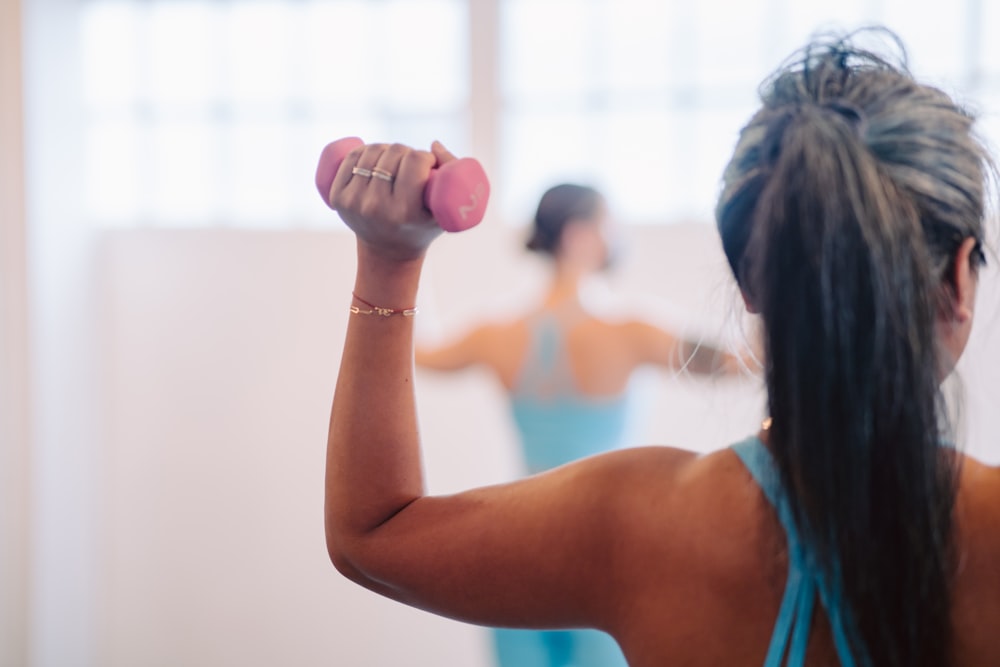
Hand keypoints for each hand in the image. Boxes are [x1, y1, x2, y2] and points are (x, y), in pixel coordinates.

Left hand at [329, 141, 455, 261]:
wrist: (387, 252)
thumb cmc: (422, 227)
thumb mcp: (445, 210)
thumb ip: (453, 173)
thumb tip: (433, 145)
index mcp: (404, 212)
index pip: (415, 160)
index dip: (426, 157)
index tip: (429, 167)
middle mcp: (375, 207)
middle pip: (395, 152)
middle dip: (407, 153)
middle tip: (412, 166)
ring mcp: (354, 202)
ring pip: (373, 150)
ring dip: (387, 149)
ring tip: (395, 162)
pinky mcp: (338, 198)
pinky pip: (351, 157)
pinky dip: (364, 151)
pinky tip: (375, 158)